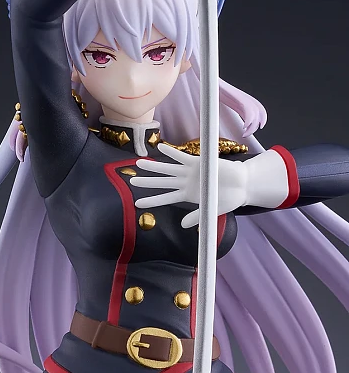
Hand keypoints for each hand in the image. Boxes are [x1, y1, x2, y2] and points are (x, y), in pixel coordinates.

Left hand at [130, 143, 246, 227]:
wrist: (241, 185)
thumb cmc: (228, 199)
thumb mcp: (212, 211)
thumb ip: (197, 216)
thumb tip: (183, 225)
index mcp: (187, 196)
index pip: (165, 199)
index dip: (151, 200)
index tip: (137, 203)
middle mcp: (185, 183)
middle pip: (162, 182)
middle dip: (147, 182)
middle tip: (131, 180)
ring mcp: (190, 172)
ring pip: (167, 169)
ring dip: (153, 166)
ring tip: (138, 163)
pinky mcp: (197, 162)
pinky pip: (181, 156)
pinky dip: (170, 152)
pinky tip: (159, 147)